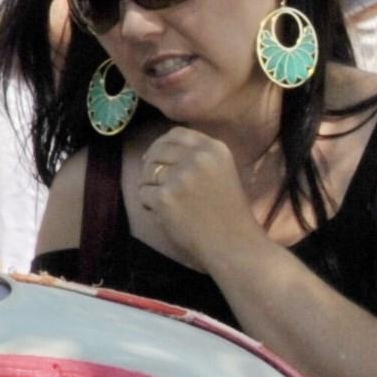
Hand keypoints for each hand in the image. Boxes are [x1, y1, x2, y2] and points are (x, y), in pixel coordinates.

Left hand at [128, 126, 258, 271]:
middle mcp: (198, 157)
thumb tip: (160, 150)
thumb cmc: (228, 213)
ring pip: (147, 172)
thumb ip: (198, 157)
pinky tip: (162, 214)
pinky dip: (148, 205)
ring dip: (149, 187)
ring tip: (164, 203)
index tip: (156, 158)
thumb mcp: (222, 171)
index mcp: (214, 148)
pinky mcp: (166, 198)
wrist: (234, 243)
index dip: (161, 144)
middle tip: (154, 183)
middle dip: (150, 165)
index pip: (176, 133)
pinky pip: (143, 194)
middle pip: (157, 150)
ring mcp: (181, 177)